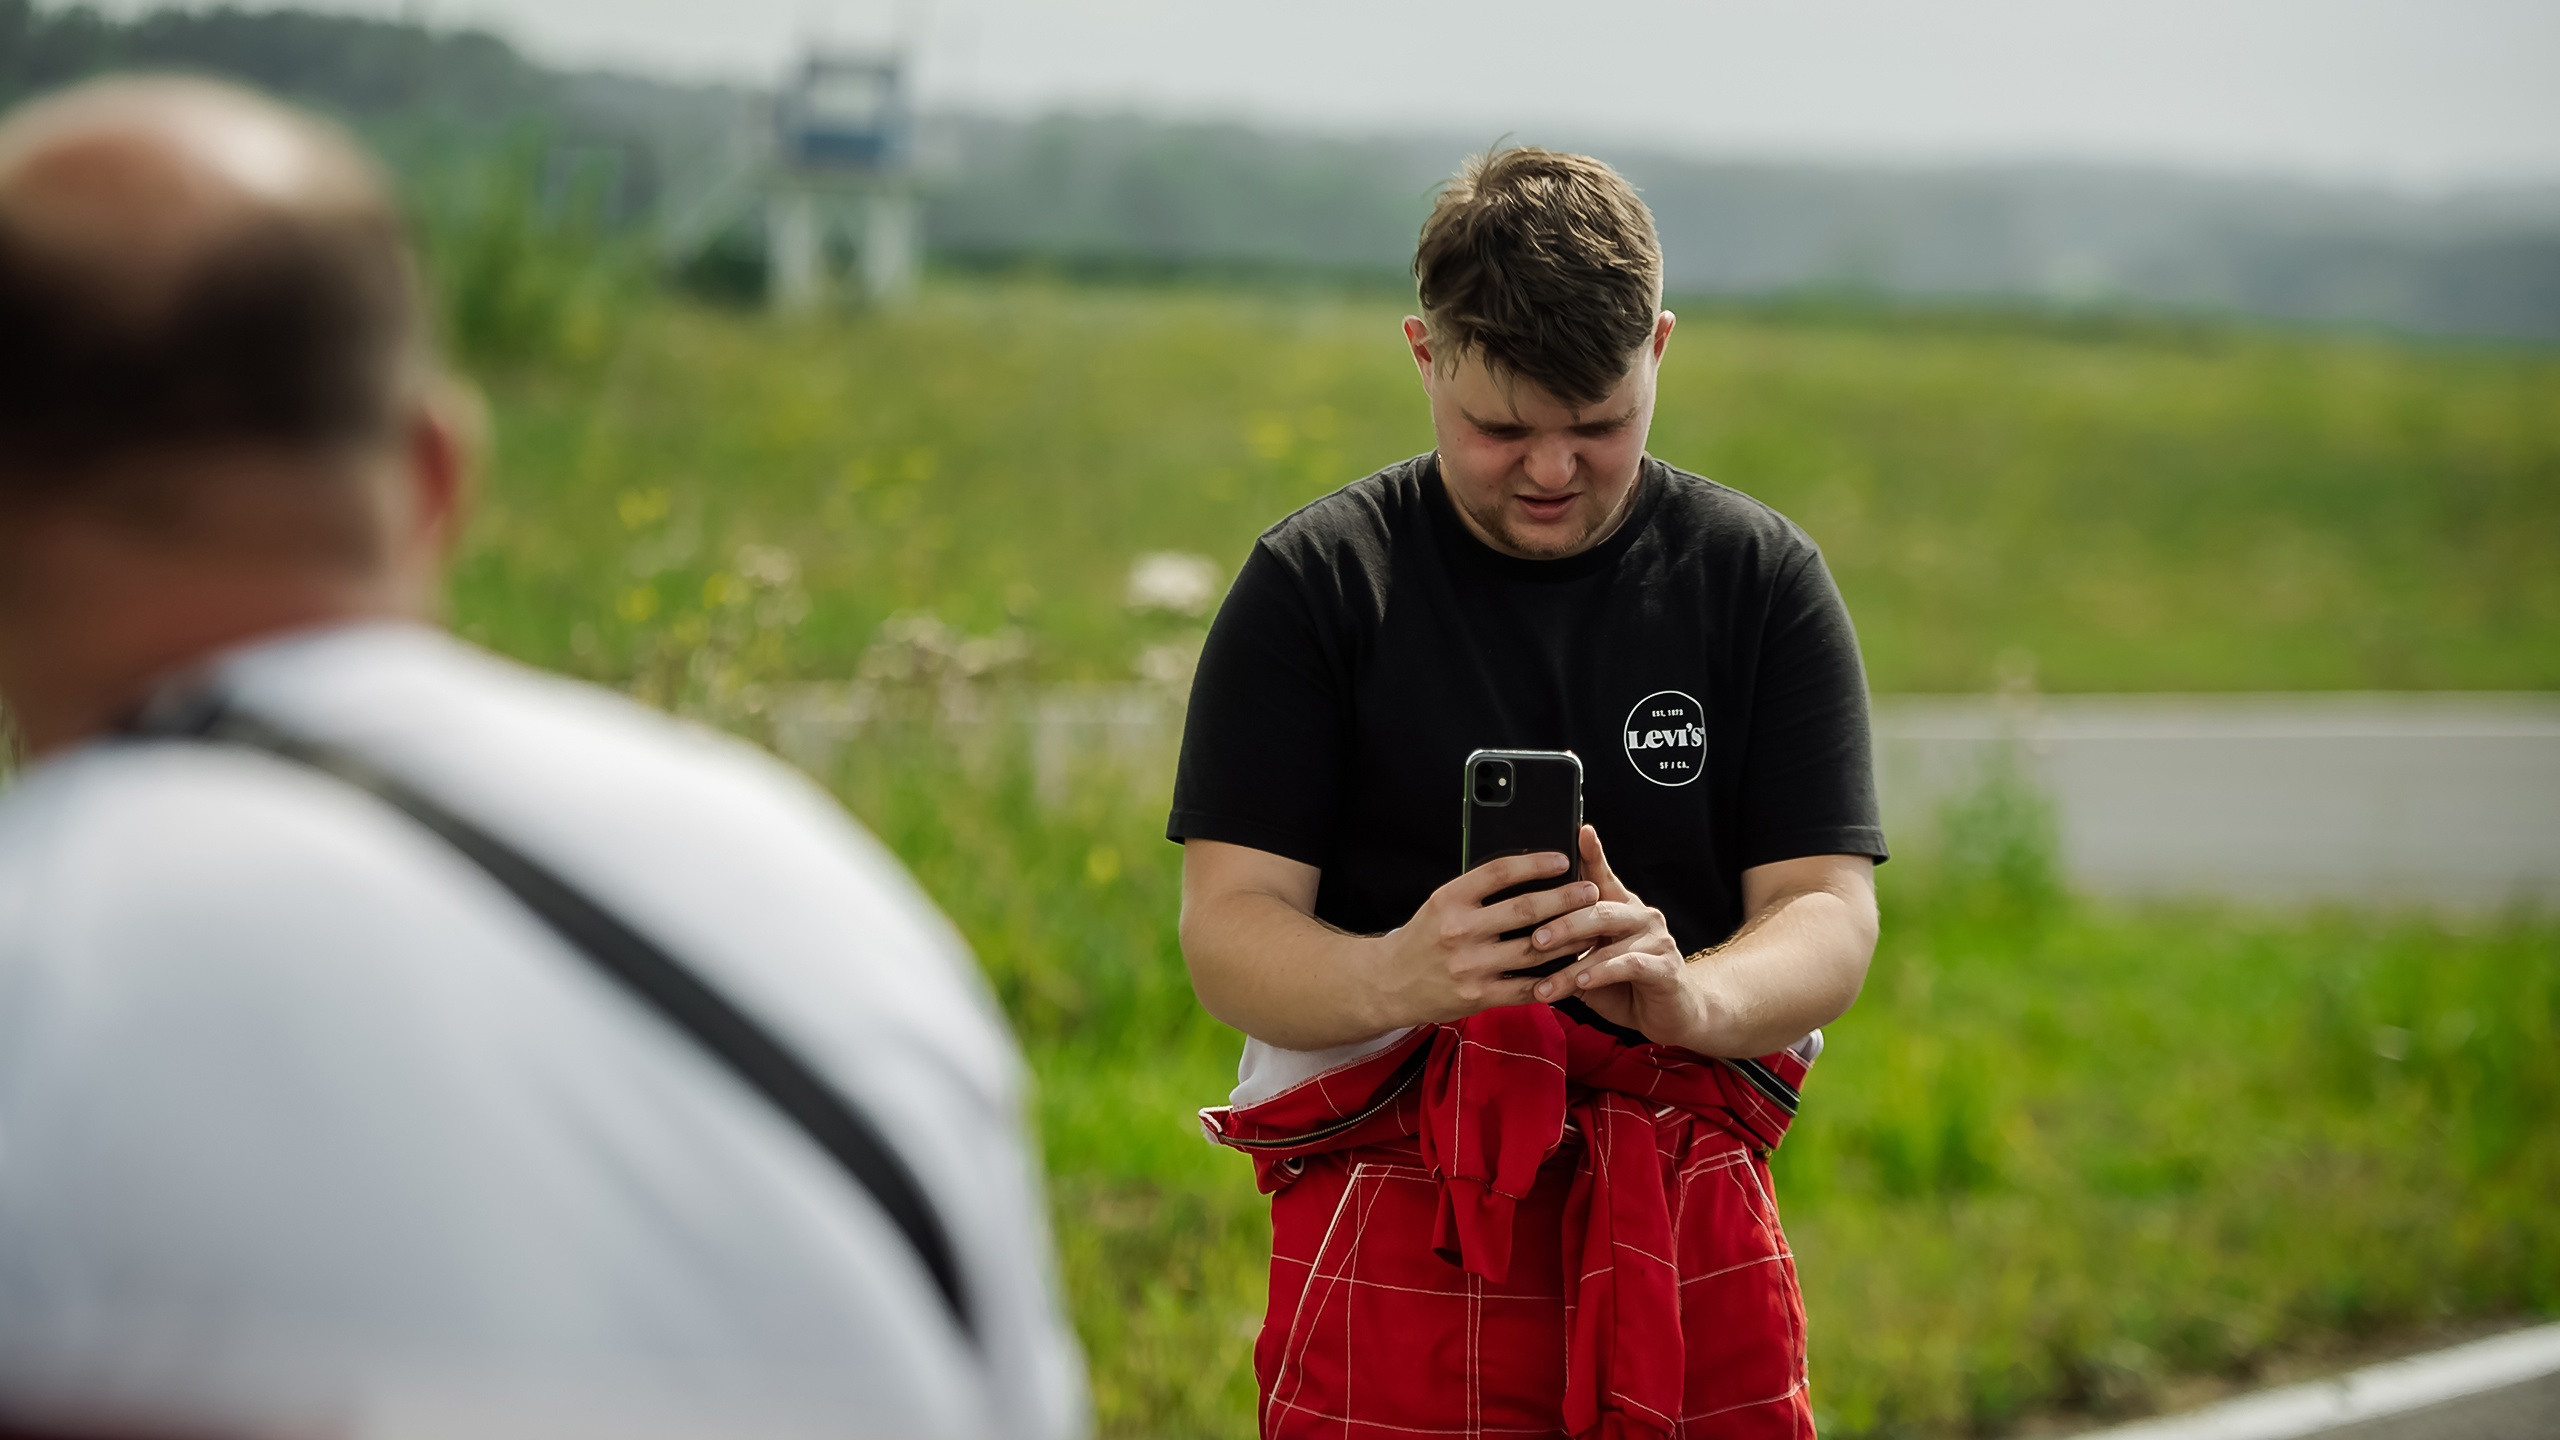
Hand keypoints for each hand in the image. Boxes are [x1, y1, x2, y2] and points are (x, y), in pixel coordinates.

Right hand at [1372, 851, 1601, 1025]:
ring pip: (1534, 949)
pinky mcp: (1479, 996)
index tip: (1562, 859)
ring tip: (1592, 927)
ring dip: (1570, 938)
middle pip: (1524, 910)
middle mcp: (1459, 931)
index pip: (1499, 872)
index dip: (1534, 863)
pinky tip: (1574, 967)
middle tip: (1590, 891)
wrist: (1389, 984)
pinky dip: (1555, 978)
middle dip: (1564, 899)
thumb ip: (1478, 892)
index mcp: (1449, 899)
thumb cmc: (1423, 938)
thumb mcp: (1441, 904)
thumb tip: (1530, 874)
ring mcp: (1471, 966)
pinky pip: (1528, 986)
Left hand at [1524, 825, 1716, 1051]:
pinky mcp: (1666, 967)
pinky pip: (1629, 965)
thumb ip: (1568, 947)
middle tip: (1535, 939)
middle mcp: (1641, 915)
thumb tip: (1523, 940)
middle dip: (1563, 923)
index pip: (1603, 875)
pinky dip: (1602, 973)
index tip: (1580, 831)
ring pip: (1609, 942)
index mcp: (1621, 907)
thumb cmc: (1624, 985)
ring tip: (1547, 981)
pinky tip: (1582, 983)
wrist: (1673, 1013)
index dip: (1593, 853)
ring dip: (1573, 964)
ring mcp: (1657, 940)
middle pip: (1598, 908)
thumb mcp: (1590, 962)